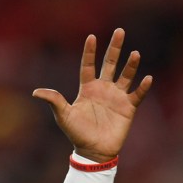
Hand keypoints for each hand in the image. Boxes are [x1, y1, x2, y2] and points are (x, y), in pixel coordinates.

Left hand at [32, 29, 152, 162]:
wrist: (93, 151)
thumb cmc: (77, 133)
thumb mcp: (63, 116)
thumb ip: (54, 101)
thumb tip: (35, 92)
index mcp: (88, 88)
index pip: (88, 65)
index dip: (89, 51)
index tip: (91, 36)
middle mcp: (103, 88)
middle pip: (110, 63)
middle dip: (115, 48)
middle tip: (120, 31)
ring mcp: (117, 97)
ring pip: (126, 76)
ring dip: (131, 65)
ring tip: (135, 53)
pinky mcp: (128, 108)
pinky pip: (137, 94)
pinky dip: (143, 87)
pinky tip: (147, 78)